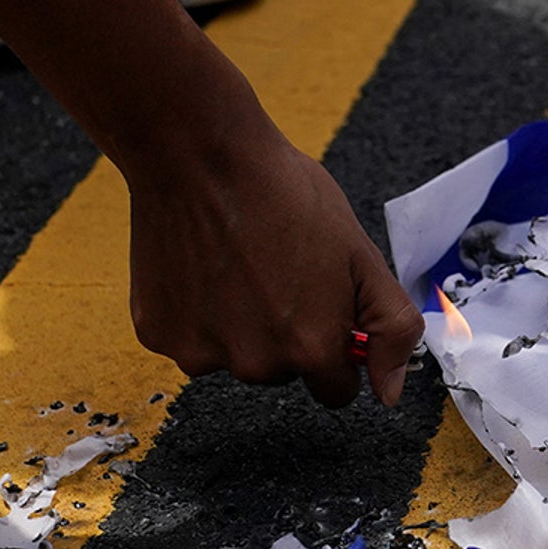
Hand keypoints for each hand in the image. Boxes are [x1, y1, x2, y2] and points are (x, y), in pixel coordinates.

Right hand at [124, 102, 422, 407]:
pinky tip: (200, 264)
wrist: (201, 155)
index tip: (321, 306)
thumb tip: (390, 393)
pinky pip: (188, 338)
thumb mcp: (362, 255)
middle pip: (283, 372)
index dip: (334, 347)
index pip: (335, 389)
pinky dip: (195, 311)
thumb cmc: (287, 195)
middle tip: (277, 270)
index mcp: (311, 350)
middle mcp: (255, 364)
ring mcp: (200, 353)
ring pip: (234, 356)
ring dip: (239, 324)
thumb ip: (391, 329)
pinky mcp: (157, 334)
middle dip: (287, 333)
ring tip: (237, 261)